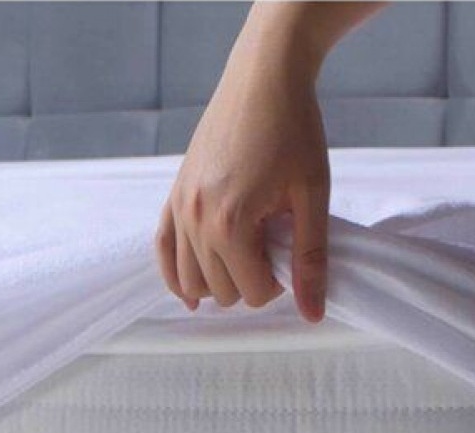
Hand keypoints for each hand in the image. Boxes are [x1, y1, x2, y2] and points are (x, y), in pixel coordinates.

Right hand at [154, 14, 330, 322]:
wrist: (264, 75)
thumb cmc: (294, 130)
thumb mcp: (313, 196)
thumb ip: (311, 259)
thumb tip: (313, 315)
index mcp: (230, 223)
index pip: (251, 292)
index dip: (278, 284)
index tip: (291, 256)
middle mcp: (195, 220)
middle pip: (219, 291)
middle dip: (250, 283)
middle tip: (273, 251)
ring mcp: (178, 207)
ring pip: (189, 280)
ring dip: (218, 282)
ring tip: (245, 258)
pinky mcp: (173, 194)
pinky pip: (162, 251)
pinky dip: (175, 274)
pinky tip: (189, 295)